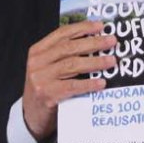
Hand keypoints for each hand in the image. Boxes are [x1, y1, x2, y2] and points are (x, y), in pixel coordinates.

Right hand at [22, 20, 116, 140]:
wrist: (31, 116)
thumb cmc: (46, 88)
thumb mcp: (49, 67)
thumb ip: (64, 55)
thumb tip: (95, 41)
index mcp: (38, 51)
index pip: (62, 34)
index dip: (82, 28)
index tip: (100, 26)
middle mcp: (37, 62)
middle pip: (69, 48)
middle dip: (93, 43)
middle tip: (111, 41)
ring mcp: (40, 79)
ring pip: (72, 65)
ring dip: (95, 62)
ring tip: (111, 61)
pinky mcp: (47, 95)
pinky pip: (72, 86)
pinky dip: (89, 84)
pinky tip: (101, 83)